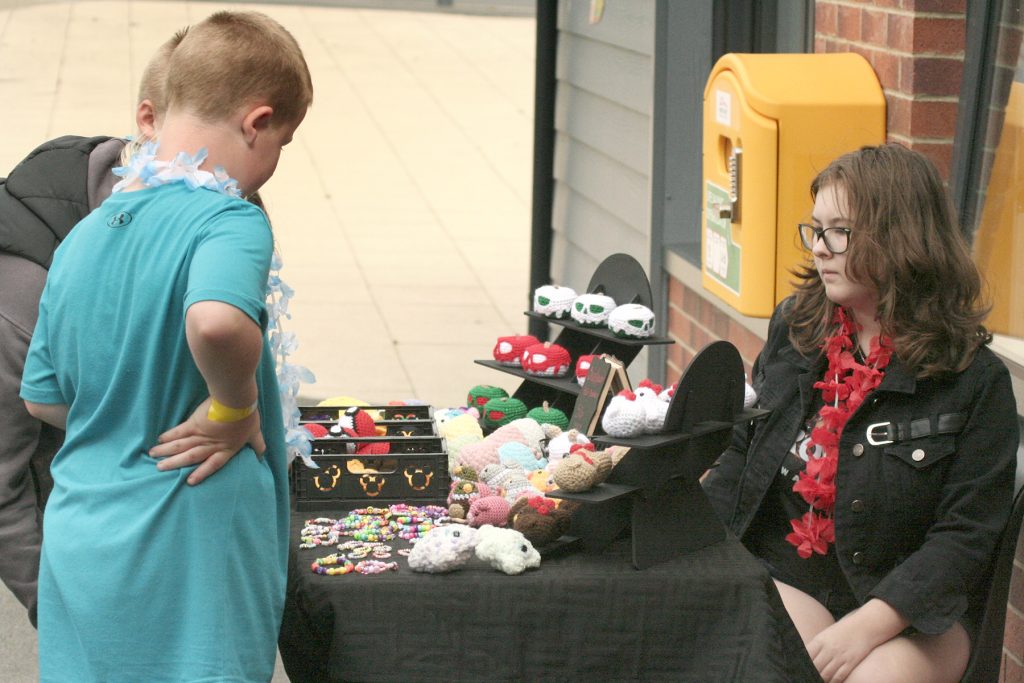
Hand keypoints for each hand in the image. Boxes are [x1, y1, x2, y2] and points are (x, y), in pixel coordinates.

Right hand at [149, 398, 265, 484]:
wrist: (237, 401)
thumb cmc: (248, 416)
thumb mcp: (255, 432)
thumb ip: (257, 444)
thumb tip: (262, 454)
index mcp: (226, 449)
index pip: (213, 465)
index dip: (202, 473)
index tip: (190, 481)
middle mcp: (211, 445)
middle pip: (191, 457)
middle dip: (175, 464)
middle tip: (160, 469)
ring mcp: (201, 435)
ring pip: (181, 446)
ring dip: (167, 452)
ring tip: (154, 457)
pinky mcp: (194, 423)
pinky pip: (179, 432)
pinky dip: (169, 436)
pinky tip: (159, 440)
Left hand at [807, 615, 879, 681]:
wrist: (865, 625)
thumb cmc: (844, 630)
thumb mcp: (827, 634)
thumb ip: (817, 646)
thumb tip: (807, 657)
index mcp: (820, 640)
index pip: (806, 656)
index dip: (802, 664)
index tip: (800, 669)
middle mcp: (828, 648)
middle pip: (815, 667)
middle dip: (811, 674)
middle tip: (809, 677)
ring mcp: (840, 656)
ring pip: (826, 674)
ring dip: (822, 679)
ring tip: (818, 680)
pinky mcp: (851, 662)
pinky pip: (839, 676)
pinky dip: (833, 681)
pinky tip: (831, 682)